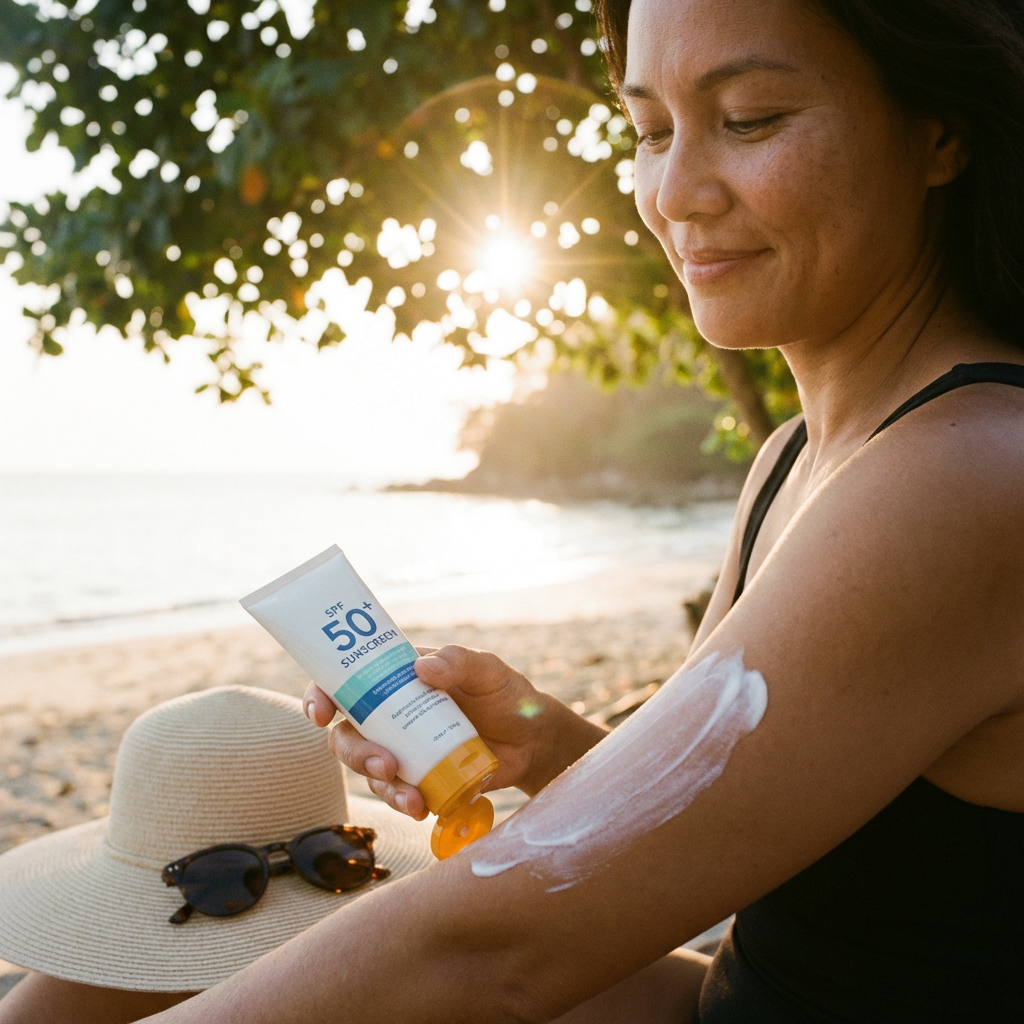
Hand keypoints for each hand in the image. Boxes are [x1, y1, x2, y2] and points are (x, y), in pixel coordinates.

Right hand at [303, 646, 604, 818]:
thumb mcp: (487, 669)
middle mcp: (391, 714)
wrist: (532, 739)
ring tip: (410, 796)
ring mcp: (403, 749)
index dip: (321, 695)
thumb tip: (423, 667)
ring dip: (380, 784)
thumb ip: (459, 661)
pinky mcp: (419, 779)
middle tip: (384, 763)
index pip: (345, 682)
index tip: (321, 712)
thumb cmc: (505, 693)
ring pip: (366, 769)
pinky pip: (395, 794)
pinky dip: (402, 802)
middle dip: (355, 752)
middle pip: (347, 734)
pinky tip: (422, 806)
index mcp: (397, 679)